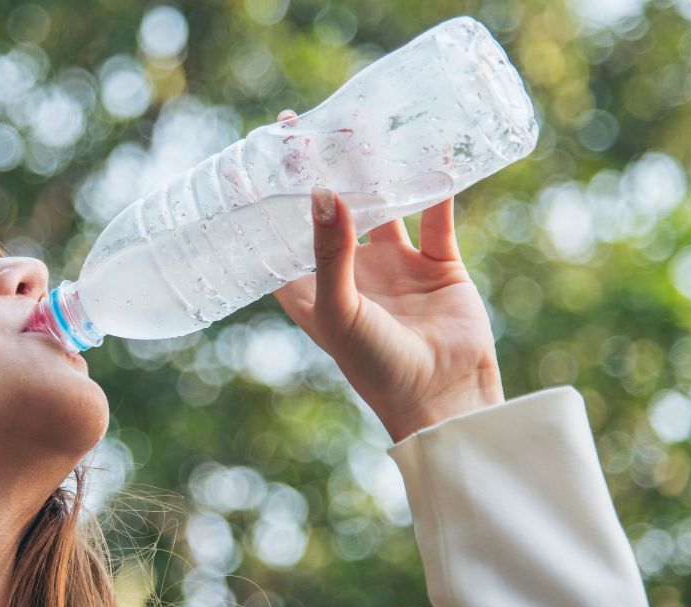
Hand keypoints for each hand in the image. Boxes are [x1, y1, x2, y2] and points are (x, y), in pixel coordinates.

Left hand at [271, 109, 502, 439]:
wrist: (444, 400)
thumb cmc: (376, 367)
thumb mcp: (339, 308)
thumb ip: (329, 251)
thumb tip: (321, 190)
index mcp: (312, 289)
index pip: (276, 235)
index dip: (260, 201)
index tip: (246, 157)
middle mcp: (349, 273)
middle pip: (327, 209)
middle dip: (315, 170)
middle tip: (301, 123)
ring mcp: (394, 267)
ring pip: (379, 203)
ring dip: (372, 168)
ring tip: (360, 122)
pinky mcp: (438, 266)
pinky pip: (436, 214)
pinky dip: (435, 183)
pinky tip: (432, 147)